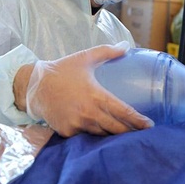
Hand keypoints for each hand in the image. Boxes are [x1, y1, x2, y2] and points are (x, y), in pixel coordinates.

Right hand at [16, 43, 153, 136]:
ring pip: (102, 135)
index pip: (123, 112)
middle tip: (142, 134)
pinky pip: (86, 137)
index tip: (150, 125)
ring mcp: (77, 124)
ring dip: (113, 136)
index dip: (138, 121)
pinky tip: (103, 137)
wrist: (34, 86)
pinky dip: (94, 135)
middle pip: (116, 129)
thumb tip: (126, 46)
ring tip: (126, 137)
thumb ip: (107, 52)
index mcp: (96, 96)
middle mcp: (88, 113)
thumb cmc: (62, 71)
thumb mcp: (85, 57)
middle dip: (130, 133)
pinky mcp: (67, 132)